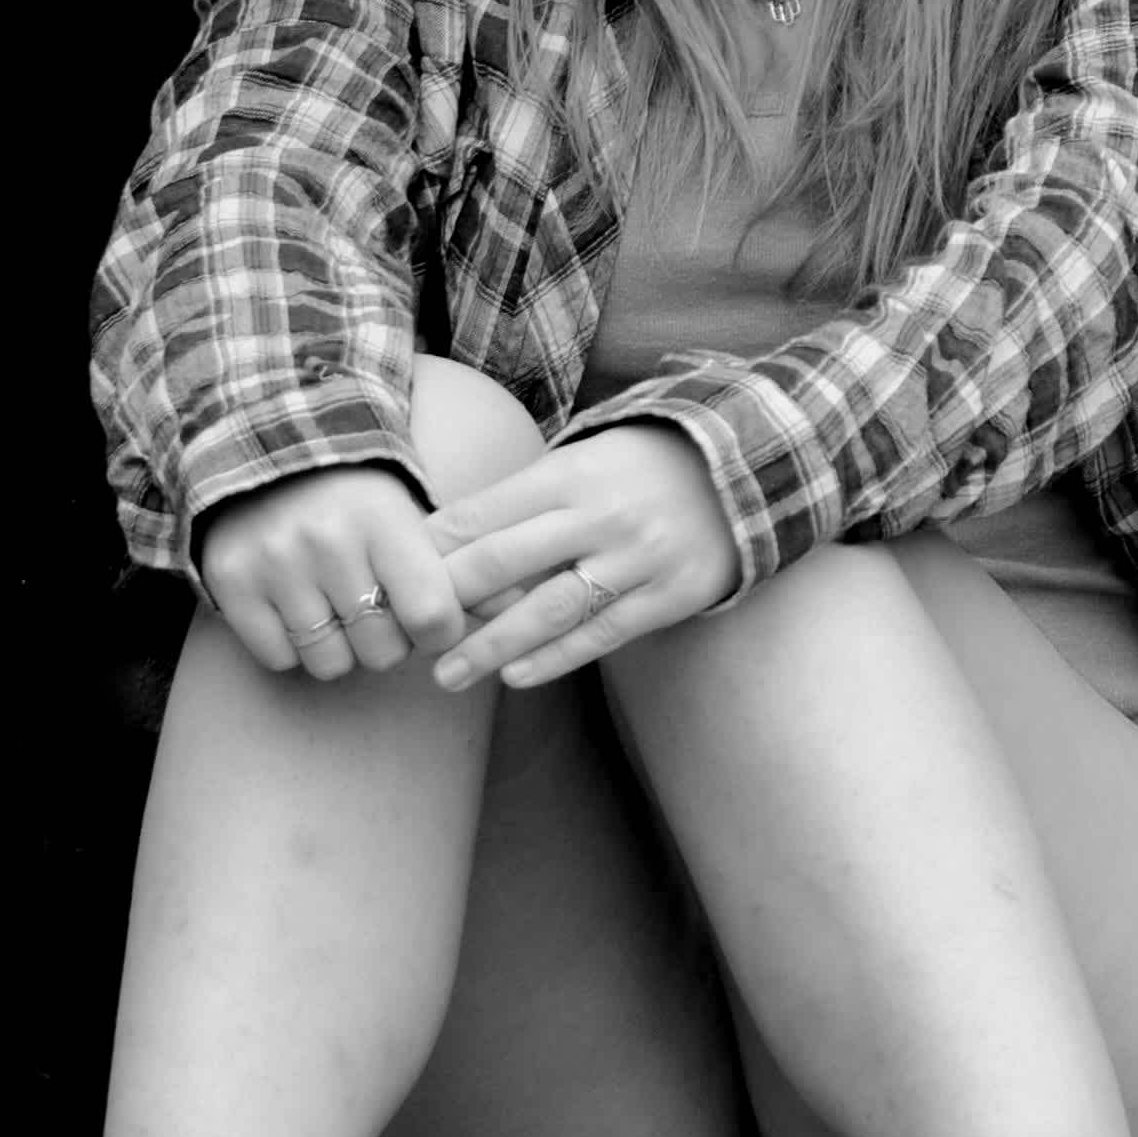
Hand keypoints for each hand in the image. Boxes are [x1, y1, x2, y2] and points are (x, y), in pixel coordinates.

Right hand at [198, 467, 467, 680]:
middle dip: (388, 641)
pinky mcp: (231, 582)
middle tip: (377, 608)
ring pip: (330, 662)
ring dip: (340, 647)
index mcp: (384, 518)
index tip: (431, 622)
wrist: (268, 452)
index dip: (439, 632)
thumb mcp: (415, 516)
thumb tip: (518, 606)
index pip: (431, 615)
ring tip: (337, 606)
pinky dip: (292, 646)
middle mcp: (327, 540)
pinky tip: (296, 606)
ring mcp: (273, 563)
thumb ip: (464, 565)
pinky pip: (279, 658)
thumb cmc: (359, 498)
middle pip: (382, 651)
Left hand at [424, 422, 737, 691]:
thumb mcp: (584, 460)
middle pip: (504, 561)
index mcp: (571, 473)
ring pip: (550, 609)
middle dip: (447, 602)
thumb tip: (447, 541)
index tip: (393, 581)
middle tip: (403, 634)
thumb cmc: (642, 467)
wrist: (744, 470)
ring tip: (447, 675)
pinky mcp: (670, 595)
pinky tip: (515, 676)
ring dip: (491, 647)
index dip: (432, 552)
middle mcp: (601, 514)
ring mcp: (639, 557)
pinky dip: (556, 658)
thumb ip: (526, 498)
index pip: (483, 515)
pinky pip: (603, 633)